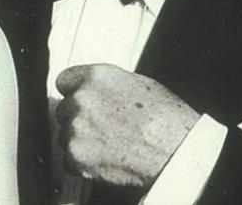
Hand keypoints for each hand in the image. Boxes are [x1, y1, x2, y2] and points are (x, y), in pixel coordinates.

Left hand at [55, 64, 199, 188]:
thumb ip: (108, 86)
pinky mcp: (76, 155)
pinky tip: (107, 160)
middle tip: (104, 130)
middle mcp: (82, 99)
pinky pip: (69, 160)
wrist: (177, 152)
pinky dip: (84, 163)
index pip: (65, 81)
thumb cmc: (167, 120)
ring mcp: (77, 127)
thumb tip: (96, 91)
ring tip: (110, 146)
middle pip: (64, 110)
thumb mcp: (138, 85)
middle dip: (80, 120)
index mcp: (97, 77)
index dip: (75, 93)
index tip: (83, 103)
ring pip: (66, 136)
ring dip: (81, 142)